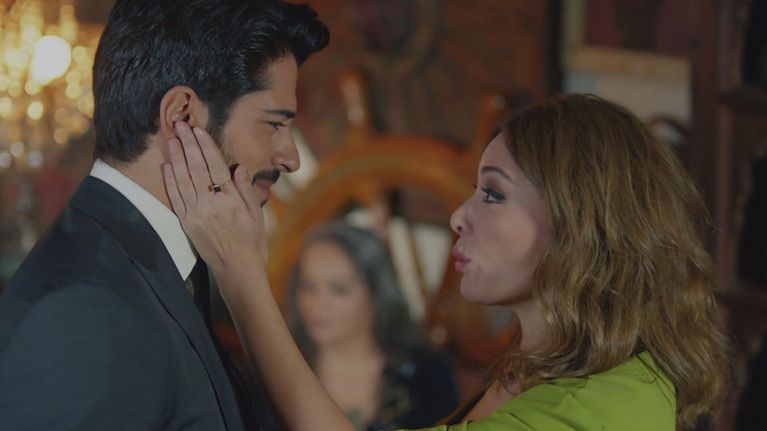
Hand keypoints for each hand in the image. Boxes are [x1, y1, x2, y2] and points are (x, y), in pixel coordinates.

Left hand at [162, 121, 266, 274]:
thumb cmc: (252, 241)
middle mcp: (210, 205)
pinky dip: (170, 181)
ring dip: (176, 158)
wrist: (237, 269)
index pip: (215, 167)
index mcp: (230, 201)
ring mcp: (196, 214)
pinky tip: (166, 167)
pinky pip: (176, 198)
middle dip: (187, 145)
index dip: (205, 146)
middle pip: (196, 168)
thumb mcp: (256, 215)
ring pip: (183, 180)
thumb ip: (246, 190)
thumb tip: (239, 168)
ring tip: (171, 139)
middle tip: (179, 124)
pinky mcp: (187, 223)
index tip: (198, 130)